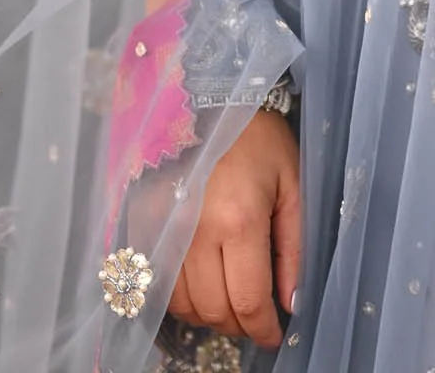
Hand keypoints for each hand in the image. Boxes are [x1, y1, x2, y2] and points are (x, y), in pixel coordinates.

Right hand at [167, 110, 300, 346]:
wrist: (207, 98)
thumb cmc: (258, 139)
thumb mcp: (292, 183)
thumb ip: (294, 246)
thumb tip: (292, 301)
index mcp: (239, 220)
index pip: (249, 301)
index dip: (264, 329)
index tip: (275, 335)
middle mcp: (194, 232)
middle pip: (213, 311)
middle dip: (239, 324)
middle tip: (256, 315)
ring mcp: (162, 230)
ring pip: (182, 305)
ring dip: (209, 314)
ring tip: (230, 299)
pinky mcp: (140, 225)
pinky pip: (156, 285)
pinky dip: (181, 297)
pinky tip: (201, 283)